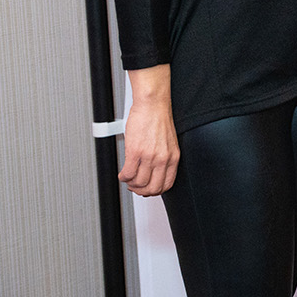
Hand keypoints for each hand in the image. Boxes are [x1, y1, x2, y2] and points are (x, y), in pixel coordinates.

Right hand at [119, 65, 178, 195]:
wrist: (153, 105)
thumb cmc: (159, 120)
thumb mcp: (169, 143)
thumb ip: (164, 158)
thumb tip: (155, 172)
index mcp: (173, 157)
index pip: (167, 185)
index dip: (155, 191)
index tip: (148, 189)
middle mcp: (163, 159)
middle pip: (152, 188)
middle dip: (141, 191)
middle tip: (135, 186)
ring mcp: (149, 157)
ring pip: (139, 183)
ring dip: (130, 184)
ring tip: (128, 178)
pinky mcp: (135, 152)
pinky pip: (128, 174)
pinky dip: (123, 177)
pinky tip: (123, 173)